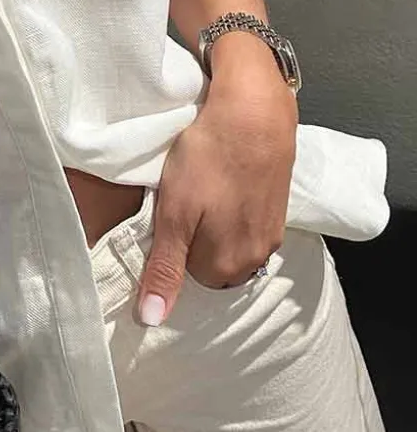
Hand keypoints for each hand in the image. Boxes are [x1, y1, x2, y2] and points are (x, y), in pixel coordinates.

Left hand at [138, 62, 297, 325]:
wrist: (256, 110)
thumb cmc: (209, 160)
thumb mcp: (174, 215)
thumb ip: (164, 269)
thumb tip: (151, 320)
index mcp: (227, 266)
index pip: (188, 279)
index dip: (170, 249)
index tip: (163, 222)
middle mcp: (257, 257)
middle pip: (211, 262)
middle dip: (194, 239)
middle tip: (180, 203)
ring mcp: (272, 231)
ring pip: (230, 240)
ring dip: (214, 221)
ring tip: (202, 188)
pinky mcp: (279, 205)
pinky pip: (247, 220)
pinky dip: (232, 205)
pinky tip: (223, 180)